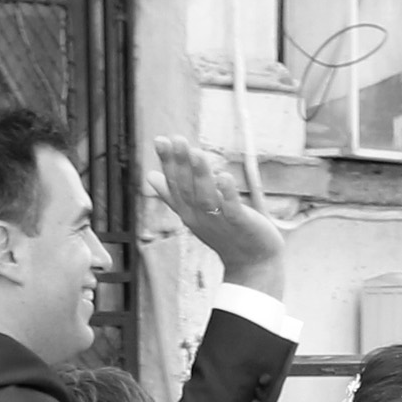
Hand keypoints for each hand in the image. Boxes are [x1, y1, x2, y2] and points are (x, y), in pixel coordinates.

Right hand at [153, 136, 285, 291]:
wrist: (252, 262)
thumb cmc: (224, 234)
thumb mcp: (193, 213)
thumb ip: (172, 195)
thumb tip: (149, 176)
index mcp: (187, 210)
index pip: (173, 184)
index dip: (167, 162)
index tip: (160, 139)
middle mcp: (199, 216)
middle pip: (187, 188)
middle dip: (182, 163)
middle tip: (177, 139)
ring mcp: (219, 221)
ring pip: (205, 196)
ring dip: (200, 175)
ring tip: (196, 152)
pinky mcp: (240, 224)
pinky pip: (231, 208)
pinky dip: (228, 193)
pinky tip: (224, 176)